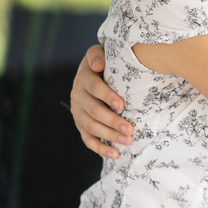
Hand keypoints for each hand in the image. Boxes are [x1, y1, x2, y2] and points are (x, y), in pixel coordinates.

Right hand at [71, 45, 132, 159]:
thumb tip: (97, 65)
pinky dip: (100, 148)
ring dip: (109, 136)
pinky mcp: (81, 124)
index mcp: (84, 78)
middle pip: (93, 111)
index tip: (122, 104)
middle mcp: (78, 96)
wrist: (95, 71)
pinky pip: (88, 139)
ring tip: (128, 141)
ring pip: (91, 127)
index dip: (107, 96)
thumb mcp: (100, 53)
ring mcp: (78, 112)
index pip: (93, 88)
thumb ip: (97, 55)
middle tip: (130, 130)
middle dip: (112, 121)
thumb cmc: (105, 62)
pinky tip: (115, 154)